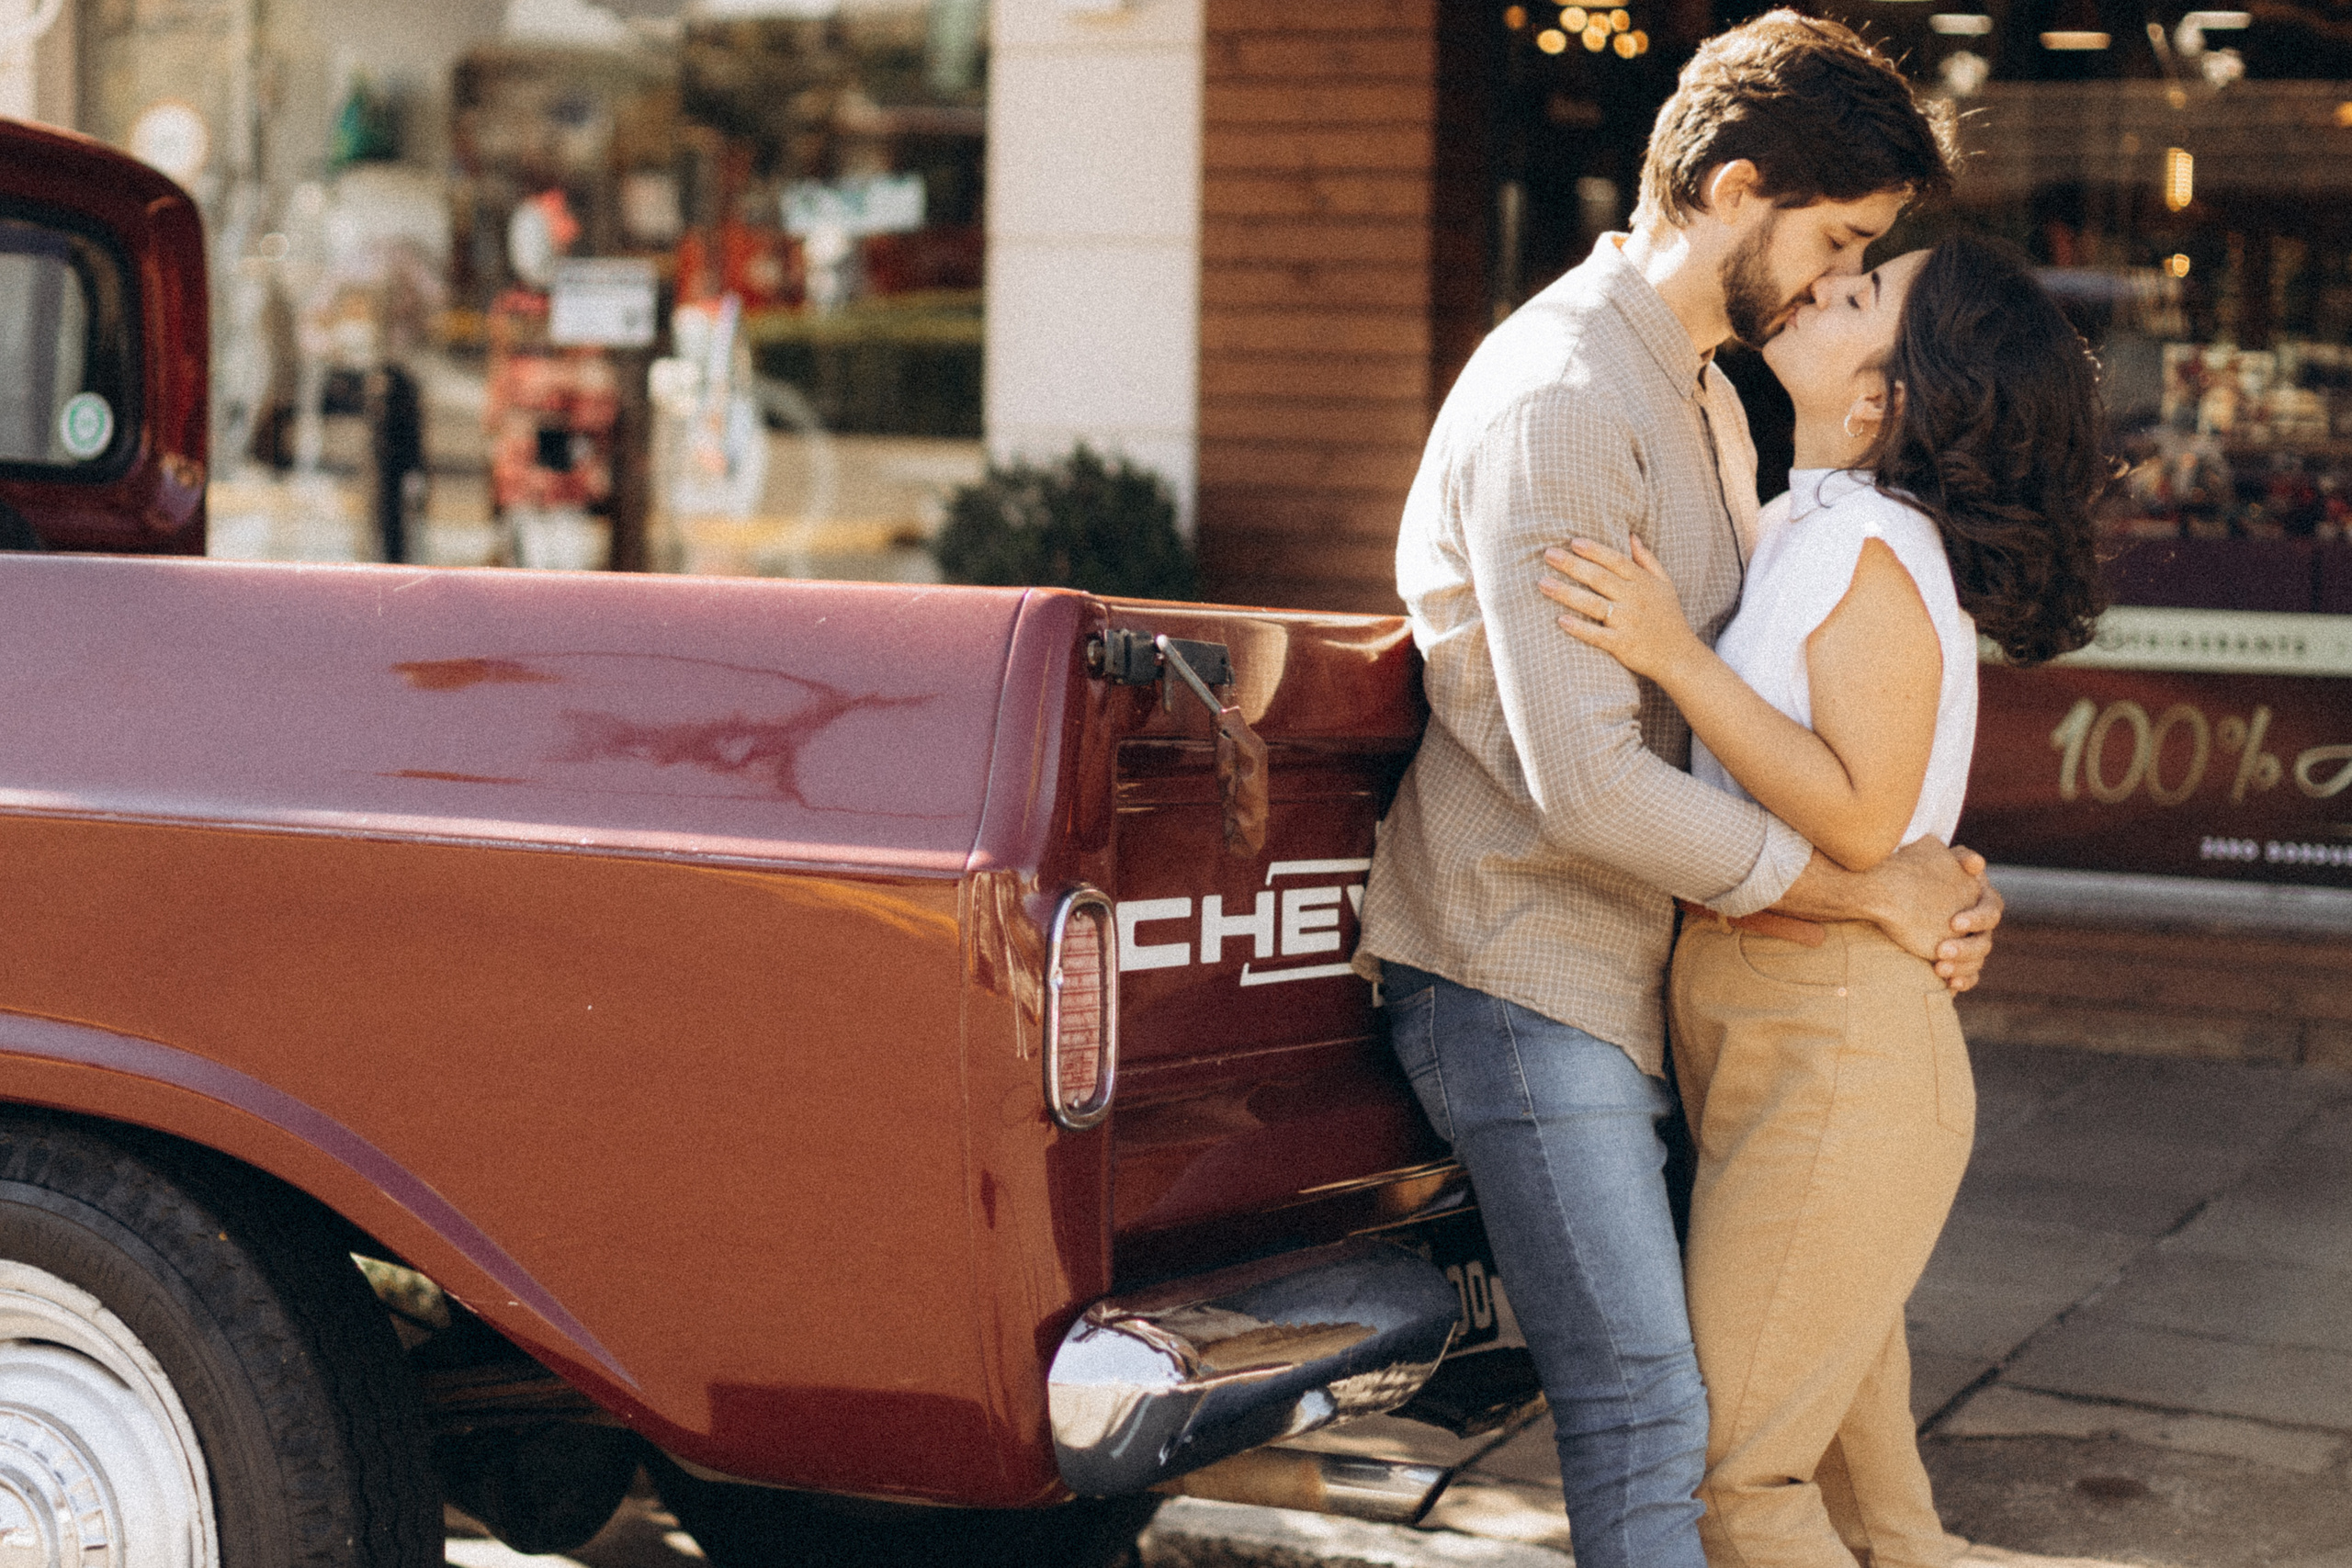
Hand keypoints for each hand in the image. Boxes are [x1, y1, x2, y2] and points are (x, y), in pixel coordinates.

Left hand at [1540, 536, 1703, 683]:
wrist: (1679, 656)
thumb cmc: (1668, 617)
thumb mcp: (1664, 584)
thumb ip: (1647, 559)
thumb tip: (1631, 535)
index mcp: (1643, 583)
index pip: (1615, 560)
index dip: (1594, 550)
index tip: (1572, 541)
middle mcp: (1634, 599)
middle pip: (1599, 578)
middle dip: (1572, 565)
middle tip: (1549, 554)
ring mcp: (1628, 622)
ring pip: (1593, 604)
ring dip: (1566, 593)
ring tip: (1543, 584)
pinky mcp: (1622, 645)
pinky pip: (1597, 636)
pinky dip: (1579, 628)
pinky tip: (1560, 620)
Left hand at [1933, 844, 2000, 993]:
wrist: (1899, 890)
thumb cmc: (1923, 872)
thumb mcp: (1939, 859)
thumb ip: (1959, 858)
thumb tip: (1976, 863)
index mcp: (1983, 900)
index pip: (1991, 912)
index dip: (1976, 919)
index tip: (1953, 923)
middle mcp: (1981, 926)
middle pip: (1984, 942)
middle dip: (1965, 949)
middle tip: (1940, 951)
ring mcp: (1971, 944)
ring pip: (1977, 961)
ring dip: (1961, 967)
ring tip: (1938, 968)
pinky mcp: (1959, 960)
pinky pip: (1968, 976)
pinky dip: (1962, 981)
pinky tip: (1949, 984)